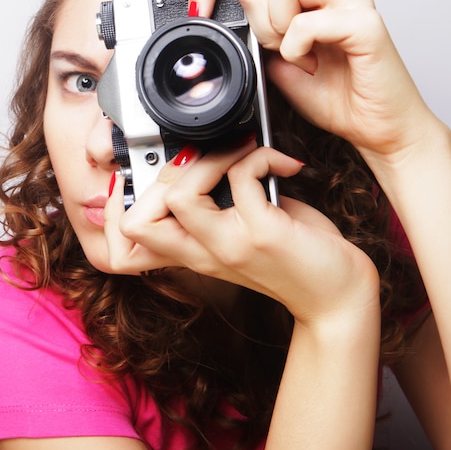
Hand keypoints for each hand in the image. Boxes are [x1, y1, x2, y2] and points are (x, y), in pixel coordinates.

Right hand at [104, 138, 378, 324]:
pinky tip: (284, 164)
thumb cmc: (294, 258)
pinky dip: (259, 156)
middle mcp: (203, 253)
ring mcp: (229, 246)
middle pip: (135, 223)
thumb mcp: (243, 234)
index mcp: (194, 253)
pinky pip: (242, 176)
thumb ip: (218, 204)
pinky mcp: (262, 234)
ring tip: (241, 152)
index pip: (124, 248)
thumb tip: (209, 155)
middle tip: (203, 158)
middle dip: (161, 173)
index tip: (142, 180)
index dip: (113, 213)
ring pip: (179, 195)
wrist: (337, 297)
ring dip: (209, 159)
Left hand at [188, 0, 440, 166]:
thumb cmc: (338, 98)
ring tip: (302, 58)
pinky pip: (306, 23)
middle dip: (258, 25)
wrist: (377, 129)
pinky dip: (298, 49)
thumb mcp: (279, 64)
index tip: (200, 11)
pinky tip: (312, 64)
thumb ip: (259, 32)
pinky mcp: (365, 21)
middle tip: (285, 55)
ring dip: (278, 31)